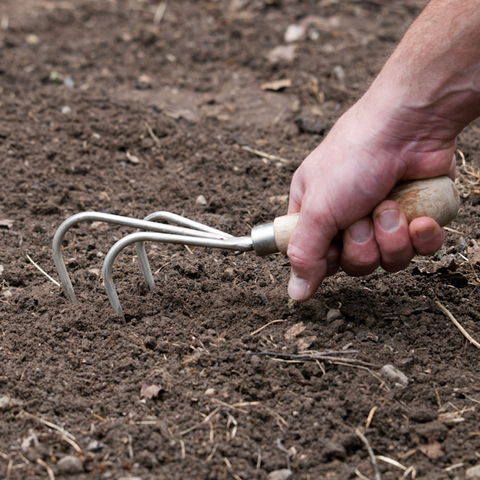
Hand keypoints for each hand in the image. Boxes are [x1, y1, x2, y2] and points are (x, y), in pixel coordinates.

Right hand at [287, 97, 456, 300]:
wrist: (409, 127)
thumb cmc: (354, 157)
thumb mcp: (317, 208)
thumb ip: (303, 254)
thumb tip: (295, 294)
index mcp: (315, 213)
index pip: (315, 258)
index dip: (326, 261)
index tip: (332, 249)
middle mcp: (348, 219)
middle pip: (355, 264)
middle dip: (363, 245)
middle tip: (363, 216)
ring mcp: (384, 219)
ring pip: (389, 261)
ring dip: (392, 237)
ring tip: (391, 206)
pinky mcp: (416, 217)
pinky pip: (420, 250)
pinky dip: (422, 236)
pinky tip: (420, 218)